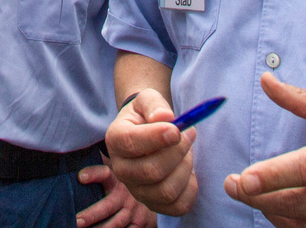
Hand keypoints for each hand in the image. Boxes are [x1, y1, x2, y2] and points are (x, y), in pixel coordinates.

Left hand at [76, 159, 157, 227]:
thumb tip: (80, 149)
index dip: (93, 174)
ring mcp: (133, 211)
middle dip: (91, 214)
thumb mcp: (117, 168)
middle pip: (107, 206)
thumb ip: (101, 163)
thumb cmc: (127, 179)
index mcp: (117, 179)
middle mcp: (125, 195)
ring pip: (115, 223)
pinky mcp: (139, 224)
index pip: (104, 174)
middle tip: (77, 220)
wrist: (157, 190)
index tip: (81, 177)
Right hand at [103, 89, 197, 215]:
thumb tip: (165, 117)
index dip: (156, 137)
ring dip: (185, 168)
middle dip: (178, 151)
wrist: (146, 132)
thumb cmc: (147, 115)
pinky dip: (190, 188)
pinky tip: (188, 171)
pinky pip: (178, 206)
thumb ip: (154, 104)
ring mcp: (137, 190)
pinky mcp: (155, 205)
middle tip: (189, 134)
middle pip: (152, 171)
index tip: (176, 129)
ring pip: (166, 190)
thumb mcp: (147, 100)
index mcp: (115, 139)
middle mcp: (121, 169)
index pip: (131, 143)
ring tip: (187, 151)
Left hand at [224, 73, 305, 227]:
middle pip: (295, 203)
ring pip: (303, 226)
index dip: (271, 176)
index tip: (242, 179)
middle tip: (232, 186)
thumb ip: (299, 100)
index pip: (304, 170)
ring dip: (271, 215)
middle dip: (257, 198)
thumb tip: (266, 80)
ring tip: (255, 197)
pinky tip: (280, 215)